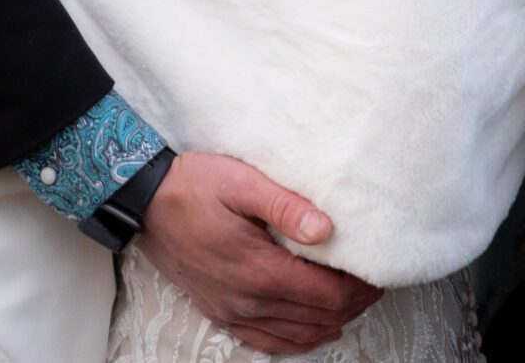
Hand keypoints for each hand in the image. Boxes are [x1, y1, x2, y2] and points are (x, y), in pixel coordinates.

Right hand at [133, 151, 381, 355]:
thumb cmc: (197, 185)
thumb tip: (327, 229)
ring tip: (354, 301)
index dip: (359, 289)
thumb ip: (287, 207)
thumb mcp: (243, 183)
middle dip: (352, 304)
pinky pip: (266, 342)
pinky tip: (316, 328)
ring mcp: (231, 311)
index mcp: (258, 270)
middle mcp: (246, 301)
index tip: (378, 273)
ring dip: (330, 321)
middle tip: (374, 284)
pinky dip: (297, 339)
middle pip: (317, 318)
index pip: (326, 295)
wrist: (146, 202)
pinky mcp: (220, 313)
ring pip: (295, 334)